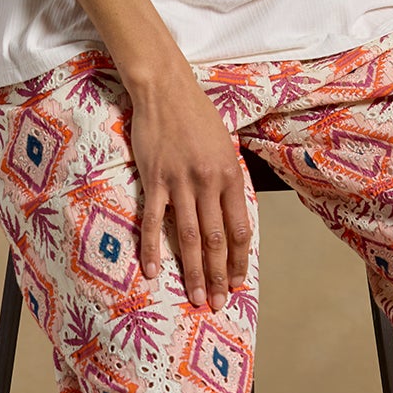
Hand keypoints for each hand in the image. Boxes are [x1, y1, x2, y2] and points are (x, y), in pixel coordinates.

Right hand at [124, 66, 251, 311]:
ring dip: (193, 272)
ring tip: (197, 298)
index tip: (237, 282)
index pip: (239, 228)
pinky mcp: (154, 179)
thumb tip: (230, 215)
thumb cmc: (198, 115)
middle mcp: (208, 183)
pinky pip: (153, 221)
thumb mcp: (224, 146)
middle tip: (219, 303)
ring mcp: (179, 182)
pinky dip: (153, 249)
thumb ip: (227, 180)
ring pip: (188, 237)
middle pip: (215, 240)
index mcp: (230, 175)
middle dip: (218, 276)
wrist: (166, 89)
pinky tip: (154, 273)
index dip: (238, 260)